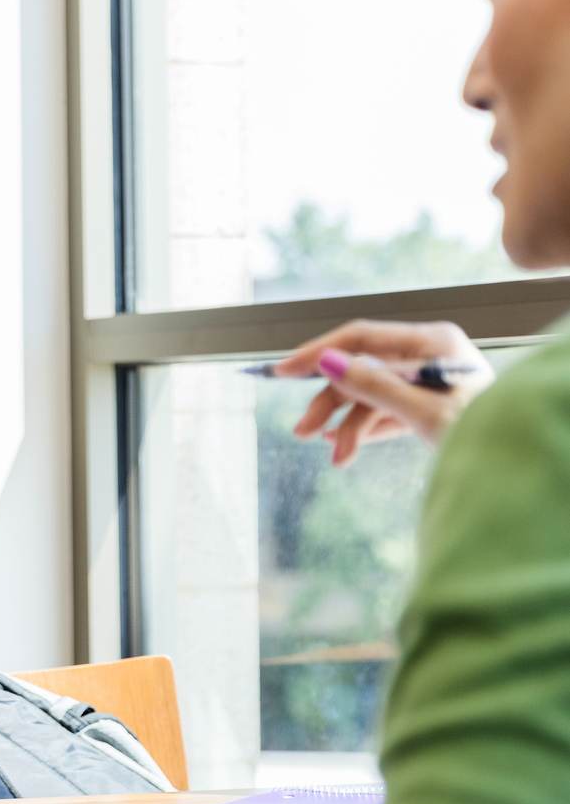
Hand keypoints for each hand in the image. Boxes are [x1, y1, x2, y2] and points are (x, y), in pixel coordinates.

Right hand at [271, 320, 491, 465]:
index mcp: (433, 341)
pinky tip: (347, 447)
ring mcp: (429, 381)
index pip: (362, 337)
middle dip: (332, 403)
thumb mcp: (424, 411)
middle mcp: (429, 355)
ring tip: (337, 457)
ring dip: (349, 426)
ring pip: (372, 396)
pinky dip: (367, 429)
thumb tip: (328, 363)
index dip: (319, 352)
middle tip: (302, 432)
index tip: (283, 370)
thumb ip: (374, 386)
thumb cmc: (485, 433)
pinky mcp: (429, 406)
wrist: (521, 466)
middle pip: (362, 371)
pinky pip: (387, 412)